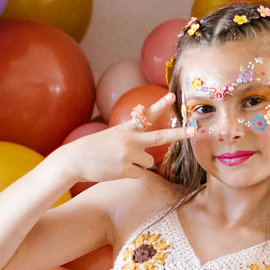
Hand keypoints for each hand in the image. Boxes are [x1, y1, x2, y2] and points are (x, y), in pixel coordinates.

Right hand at [60, 93, 178, 184]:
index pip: (147, 115)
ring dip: (139, 164)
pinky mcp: (126, 169)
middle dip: (179, 134)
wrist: (74, 160)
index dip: (161, 105)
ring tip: (120, 161)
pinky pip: (139, 173)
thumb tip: (150, 156)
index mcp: (127, 129)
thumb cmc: (95, 149)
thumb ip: (132, 140)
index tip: (173, 96)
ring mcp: (129, 155)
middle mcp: (130, 140)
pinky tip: (116, 169)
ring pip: (149, 162)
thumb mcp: (113, 137)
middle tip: (194, 131)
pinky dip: (130, 173)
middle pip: (161, 137)